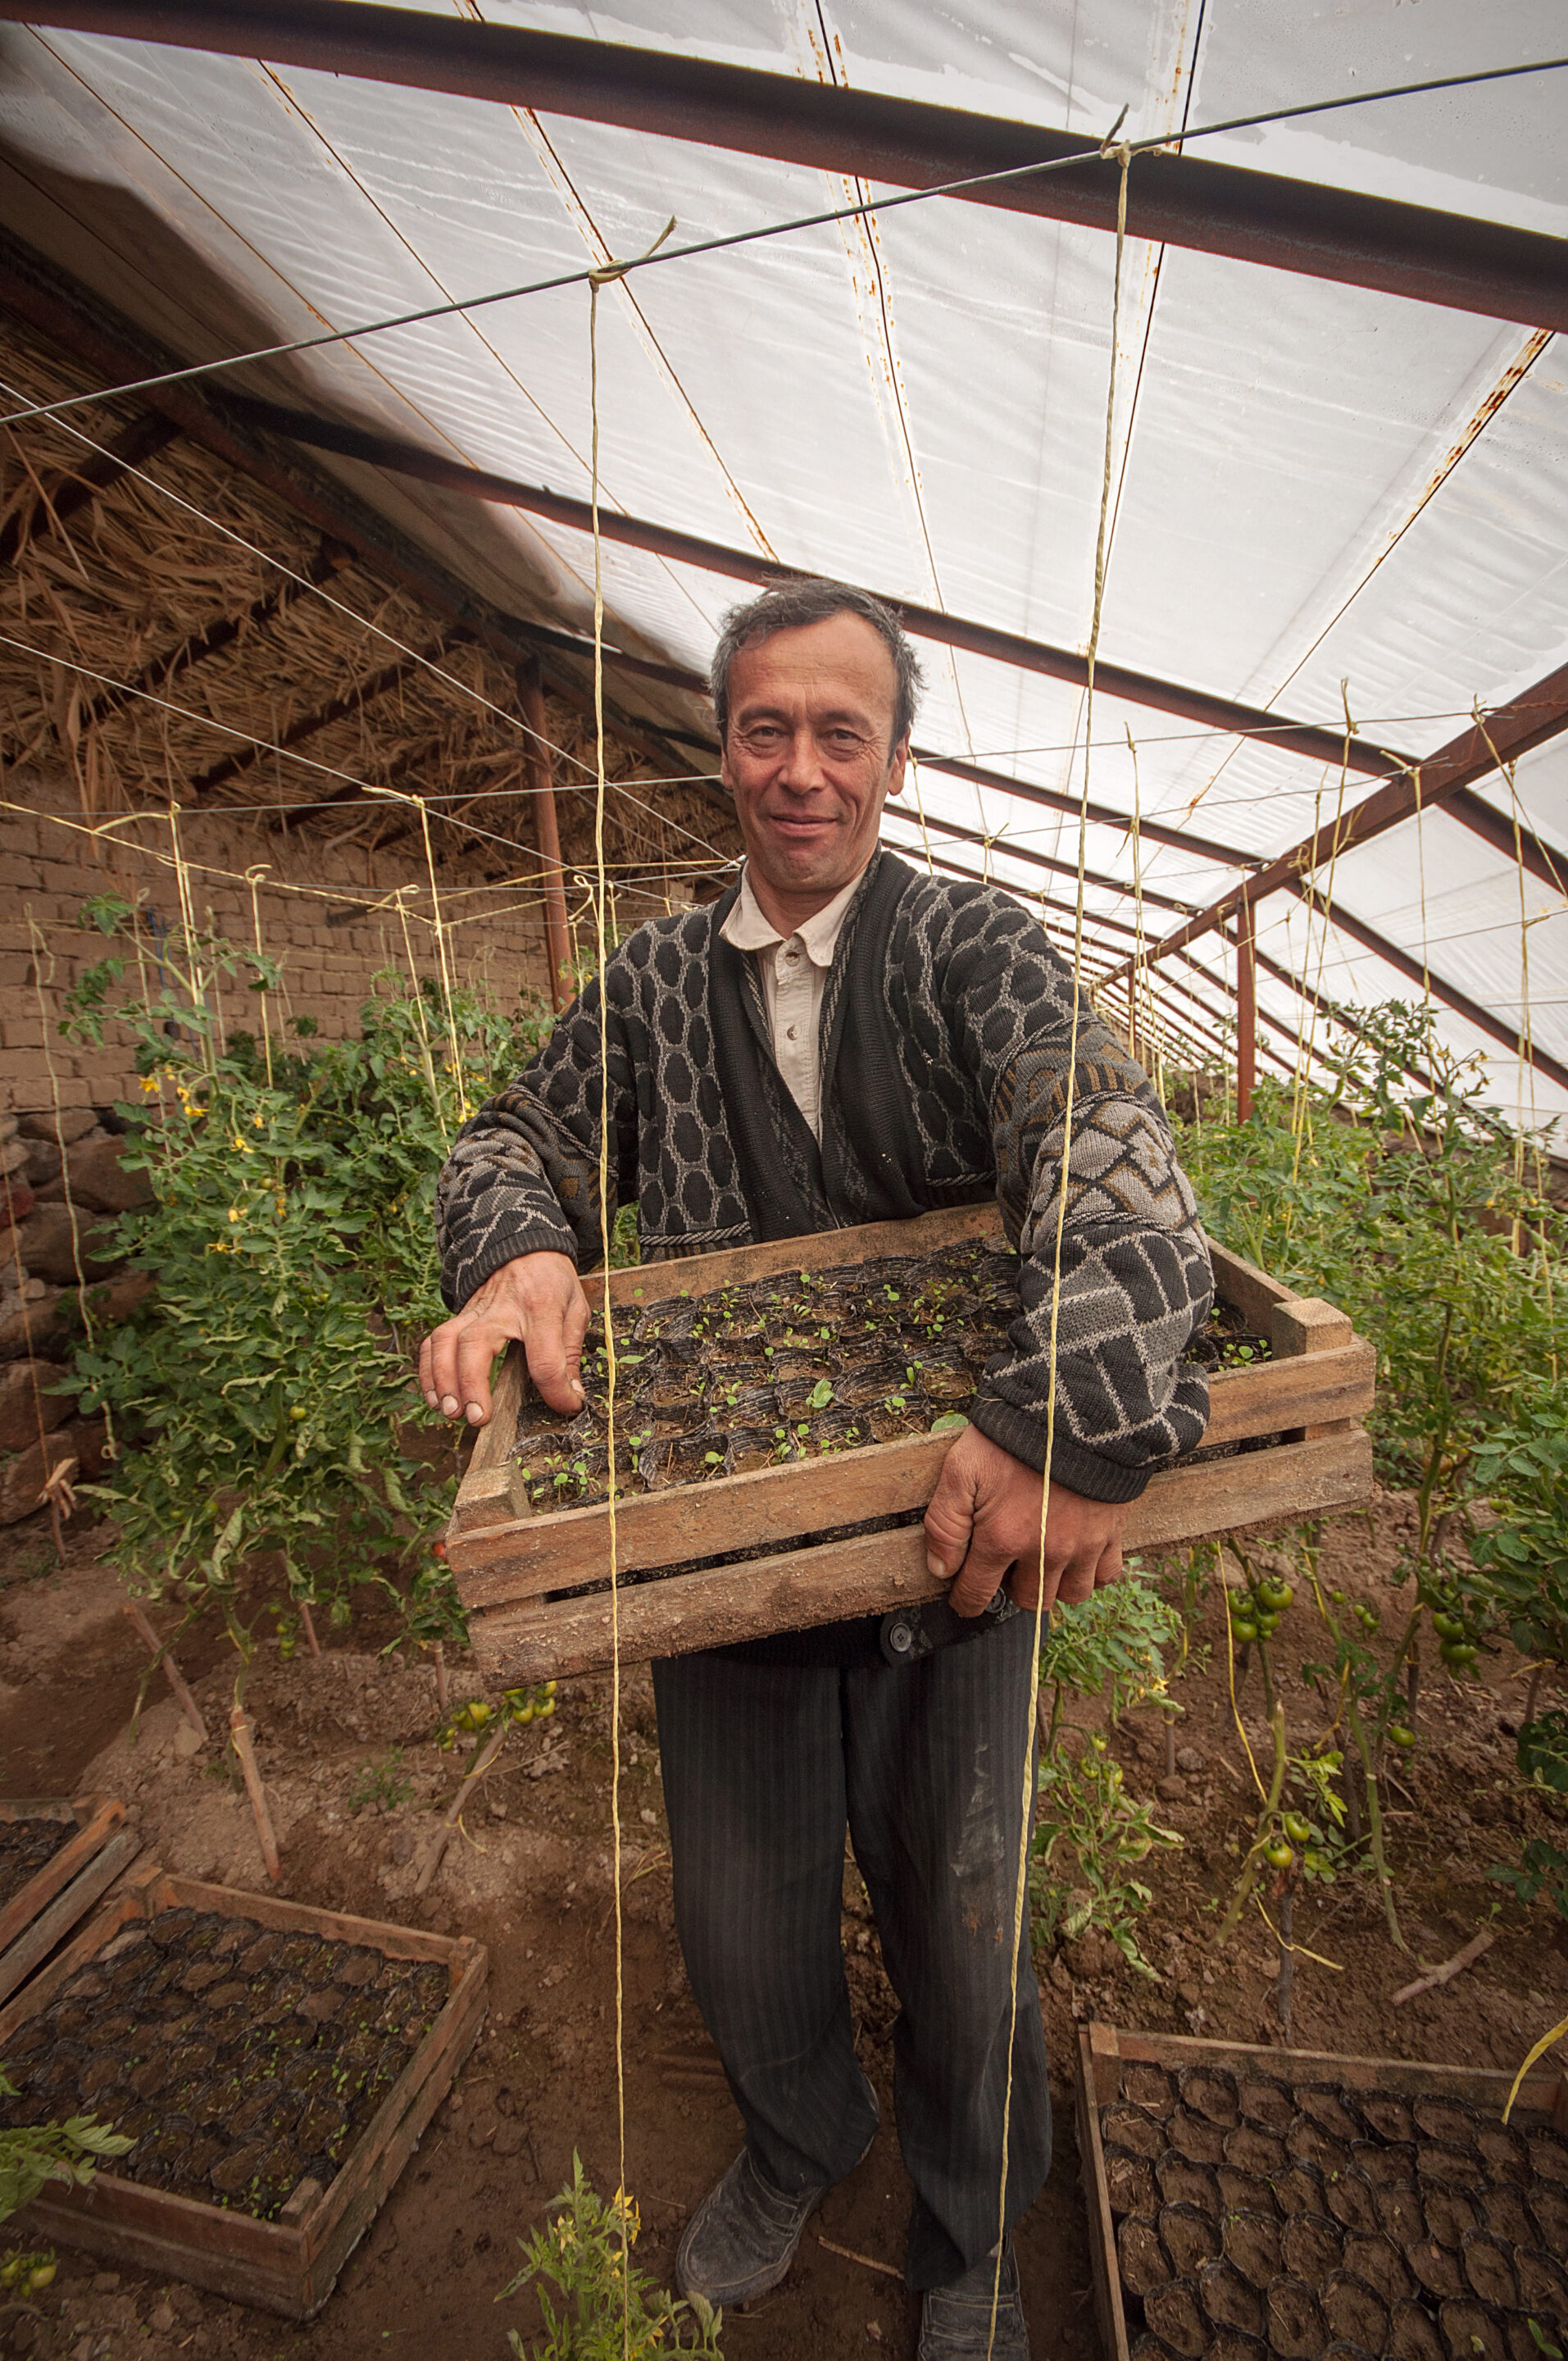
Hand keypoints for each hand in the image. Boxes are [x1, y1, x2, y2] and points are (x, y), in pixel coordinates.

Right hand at [418, 1251, 589, 1424]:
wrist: (522, 1246)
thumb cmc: (551, 1280)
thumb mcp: (575, 1308)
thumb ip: (571, 1351)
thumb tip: (572, 1395)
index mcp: (540, 1306)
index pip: (545, 1357)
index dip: (556, 1390)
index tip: (566, 1407)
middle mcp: (501, 1309)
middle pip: (476, 1344)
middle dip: (472, 1384)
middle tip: (478, 1418)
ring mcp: (474, 1312)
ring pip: (446, 1342)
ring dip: (443, 1380)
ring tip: (452, 1412)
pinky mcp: (458, 1317)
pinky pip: (433, 1341)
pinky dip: (428, 1371)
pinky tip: (435, 1397)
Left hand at [923, 1424, 1125, 1616]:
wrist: (1072, 1407)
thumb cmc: (1012, 1436)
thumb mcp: (961, 1469)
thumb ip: (945, 1523)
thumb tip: (941, 1570)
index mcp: (1002, 1538)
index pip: (977, 1594)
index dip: (966, 1601)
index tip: (964, 1598)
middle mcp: (1044, 1550)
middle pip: (1029, 1601)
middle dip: (1012, 1592)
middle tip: (1006, 1567)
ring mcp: (1081, 1544)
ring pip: (1069, 1595)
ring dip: (1053, 1586)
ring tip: (1041, 1562)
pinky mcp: (1111, 1531)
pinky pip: (1107, 1575)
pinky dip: (1092, 1573)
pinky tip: (1077, 1555)